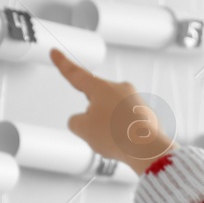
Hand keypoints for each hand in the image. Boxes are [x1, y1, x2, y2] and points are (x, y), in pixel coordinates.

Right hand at [51, 49, 173, 174]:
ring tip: (115, 140)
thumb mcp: (83, 129)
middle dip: (92, 116)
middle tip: (98, 133)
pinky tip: (125, 142)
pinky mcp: (145, 112)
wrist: (148, 149)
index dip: (63, 64)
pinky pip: (126, 122)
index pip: (76, 74)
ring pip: (110, 114)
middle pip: (95, 101)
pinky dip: (122, 132)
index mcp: (101, 88)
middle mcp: (120, 88)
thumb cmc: (118, 136)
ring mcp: (135, 99)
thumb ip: (76, 121)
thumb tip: (85, 120)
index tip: (55, 52)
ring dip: (107, 126)